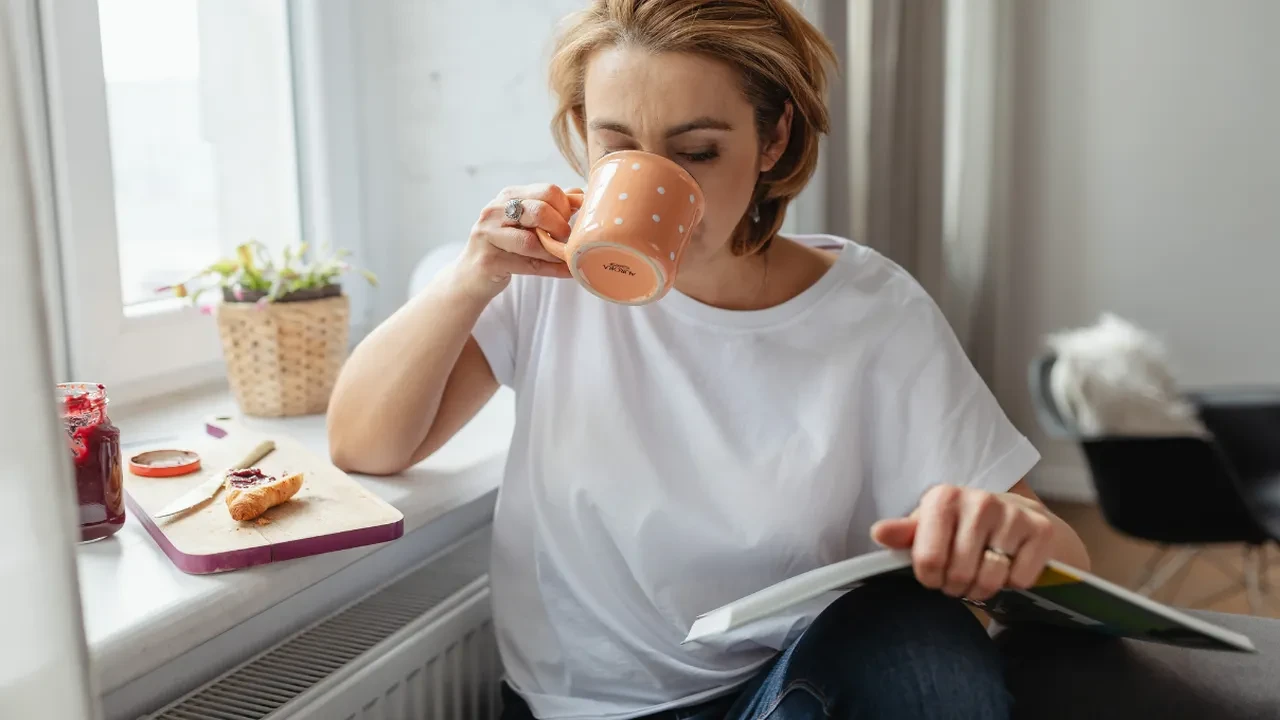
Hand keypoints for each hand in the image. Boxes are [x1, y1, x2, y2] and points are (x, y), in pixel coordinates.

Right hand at [454, 183, 580, 298]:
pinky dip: (552, 269)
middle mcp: (495, 211)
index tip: (571, 222)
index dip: (566, 208)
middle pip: (539, 211)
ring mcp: (488, 236)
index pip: (546, 191)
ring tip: (568, 257)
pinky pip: (528, 265)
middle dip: (560, 227)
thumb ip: (549, 207)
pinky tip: (568, 271)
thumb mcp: (524, 222)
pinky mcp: (489, 261)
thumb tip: (579, 195)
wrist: (470, 276)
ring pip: (531, 241)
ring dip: (555, 252)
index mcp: (508, 196)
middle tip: (567, 240)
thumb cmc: (503, 246)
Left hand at [870, 485, 1055, 601]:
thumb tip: (879, 532)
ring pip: (990, 579)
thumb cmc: (962, 527)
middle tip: (960, 578)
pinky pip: (1020, 579)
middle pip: (959, 574)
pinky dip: (1013, 583)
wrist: (1017, 518)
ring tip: (980, 575)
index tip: (934, 575)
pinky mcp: (1042, 530)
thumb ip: (904, 534)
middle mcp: (979, 500)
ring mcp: (1013, 513)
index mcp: (943, 498)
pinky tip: (1008, 566)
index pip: (928, 560)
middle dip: (957, 586)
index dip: (930, 578)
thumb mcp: (929, 527)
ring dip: (983, 588)